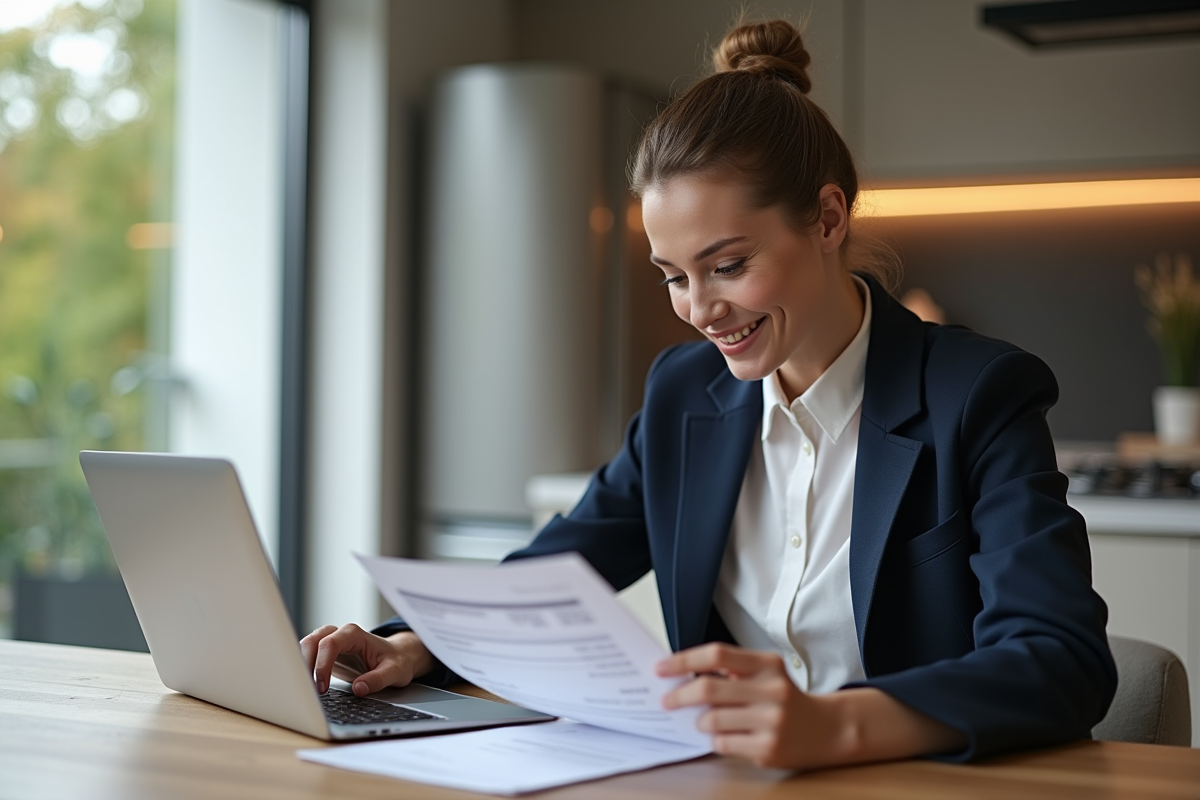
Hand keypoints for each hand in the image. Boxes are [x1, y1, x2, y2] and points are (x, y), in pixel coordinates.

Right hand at [300, 623, 434, 696]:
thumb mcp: (394, 672)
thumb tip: (358, 688)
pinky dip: (304, 668)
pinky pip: (308, 655)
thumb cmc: (396, 661)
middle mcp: (340, 634)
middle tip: (308, 690)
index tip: (322, 688)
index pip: (330, 644)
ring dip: (301, 665)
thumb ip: (378, 679)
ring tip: (305, 689)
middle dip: (305, 664)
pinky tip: (306, 685)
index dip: (322, 665)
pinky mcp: (326, 653)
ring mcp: (331, 642)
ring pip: (307, 646)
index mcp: (355, 634)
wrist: (398, 656)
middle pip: (313, 641)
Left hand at [657, 643, 837, 768]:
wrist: (827, 729)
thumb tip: (684, 675)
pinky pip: (723, 743)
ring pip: (712, 720)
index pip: (717, 655)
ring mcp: (771, 721)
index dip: (684, 660)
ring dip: (699, 721)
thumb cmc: (786, 699)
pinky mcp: (768, 748)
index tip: (661, 668)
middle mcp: (772, 690)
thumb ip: (733, 671)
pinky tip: (723, 735)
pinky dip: (715, 739)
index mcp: (767, 664)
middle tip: (667, 700)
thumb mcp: (766, 673)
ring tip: (703, 720)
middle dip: (680, 695)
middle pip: (708, 688)